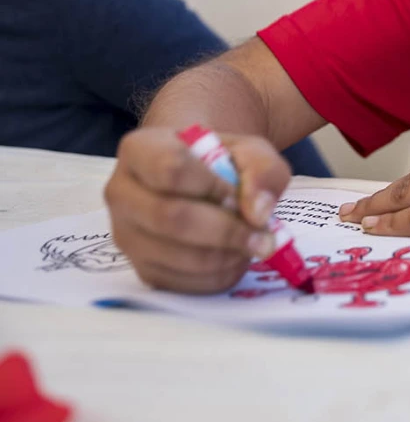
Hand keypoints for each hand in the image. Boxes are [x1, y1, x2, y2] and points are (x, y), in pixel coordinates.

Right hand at [104, 128, 291, 292]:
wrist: (200, 180)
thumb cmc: (221, 161)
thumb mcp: (250, 150)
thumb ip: (263, 170)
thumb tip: (257, 213)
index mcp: (140, 149)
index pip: (171, 168)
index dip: (213, 187)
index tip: (240, 196)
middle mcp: (121, 193)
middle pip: (171, 218)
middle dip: (226, 231)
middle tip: (264, 237)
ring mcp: (126, 235)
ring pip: (177, 256)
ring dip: (226, 256)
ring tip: (251, 244)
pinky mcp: (141, 269)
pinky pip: (181, 283)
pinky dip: (218, 276)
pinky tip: (235, 258)